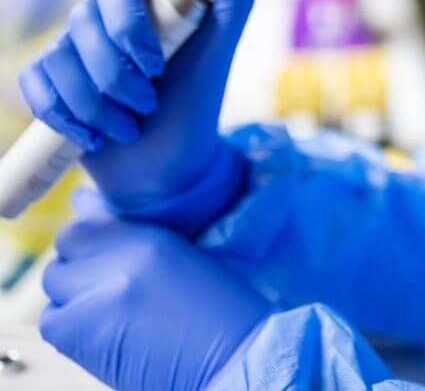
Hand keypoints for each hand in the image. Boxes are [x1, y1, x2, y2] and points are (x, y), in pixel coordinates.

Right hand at [19, 0, 256, 227]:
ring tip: (130, 126)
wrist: (169, 165)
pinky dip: (66, 117)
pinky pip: (36, 86)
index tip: (158, 64)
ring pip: (60, 62)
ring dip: (98, 106)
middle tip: (149, 103)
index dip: (129, 25)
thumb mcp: (221, 48)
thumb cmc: (197, 101)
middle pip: (84, 26)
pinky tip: (94, 137)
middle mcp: (101, 18)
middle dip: (117, 76)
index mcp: (140, 1)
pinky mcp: (48, 82)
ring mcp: (70, 49)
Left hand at [40, 191, 269, 390]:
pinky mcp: (80, 335)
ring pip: (53, 284)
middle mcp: (120, 262)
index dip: (93, 239)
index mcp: (151, 238)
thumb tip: (82, 202)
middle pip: (66, 247)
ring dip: (71, 294)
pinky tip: (99, 333)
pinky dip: (67, 325)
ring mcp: (96, 299)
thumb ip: (130, 232)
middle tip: (107, 286)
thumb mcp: (183, 258)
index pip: (88, 221)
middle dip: (80, 263)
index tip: (105, 254)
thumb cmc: (219, 313)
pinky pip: (51, 321)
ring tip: (105, 311)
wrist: (234, 361)